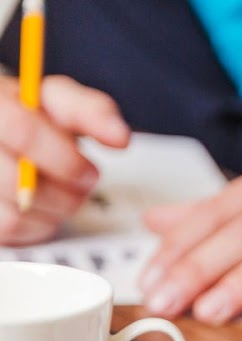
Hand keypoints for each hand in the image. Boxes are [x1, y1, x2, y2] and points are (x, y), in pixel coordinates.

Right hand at [0, 75, 129, 244]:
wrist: (9, 134)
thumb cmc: (34, 117)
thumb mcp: (61, 102)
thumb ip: (92, 111)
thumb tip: (119, 136)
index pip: (22, 131)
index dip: (65, 158)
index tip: (90, 171)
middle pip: (20, 178)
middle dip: (67, 185)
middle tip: (84, 181)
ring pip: (19, 206)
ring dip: (57, 205)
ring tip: (65, 190)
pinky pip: (13, 226)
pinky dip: (40, 222)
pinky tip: (46, 205)